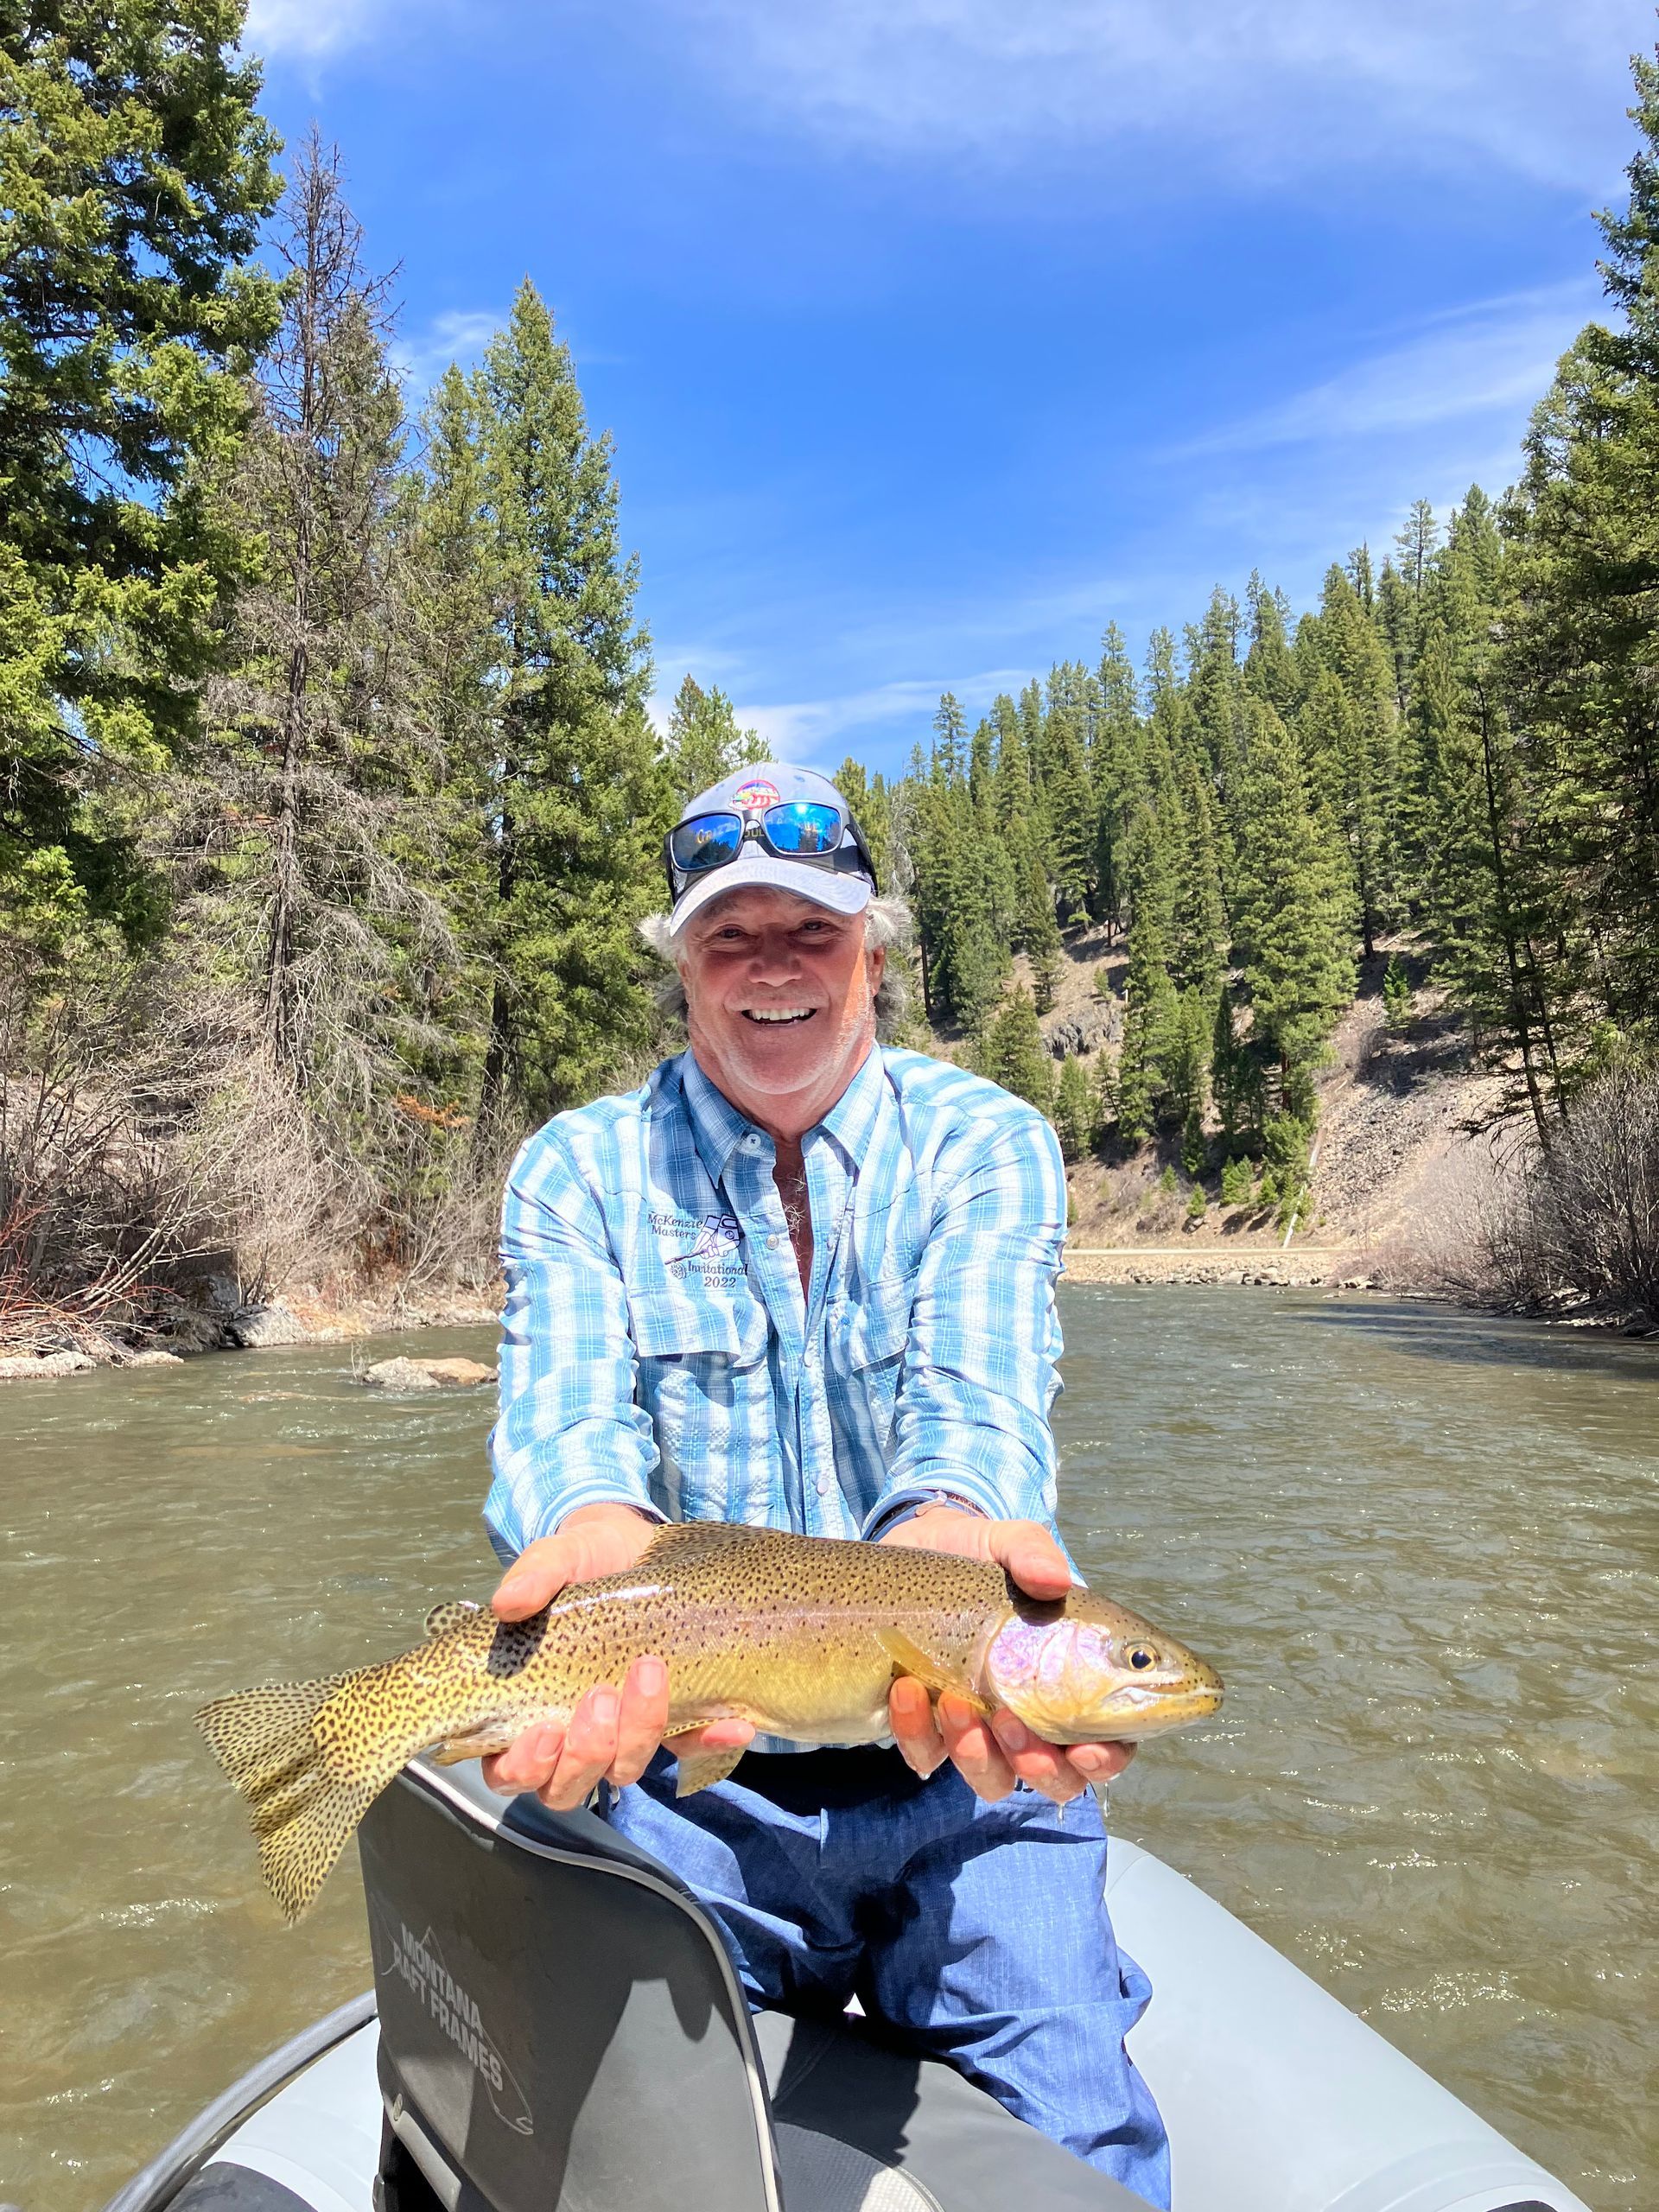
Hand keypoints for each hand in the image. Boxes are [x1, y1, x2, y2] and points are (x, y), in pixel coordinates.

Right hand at [482, 1503, 753, 1809]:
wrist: (639, 1545)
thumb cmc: (584, 1558)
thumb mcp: (560, 1555)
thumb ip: (534, 1574)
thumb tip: (507, 1602)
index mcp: (525, 1707)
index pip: (509, 1769)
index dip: (524, 1767)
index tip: (546, 1732)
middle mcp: (570, 1733)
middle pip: (567, 1784)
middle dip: (586, 1753)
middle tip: (602, 1697)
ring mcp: (623, 1731)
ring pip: (624, 1769)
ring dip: (638, 1735)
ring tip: (650, 1672)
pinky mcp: (673, 1721)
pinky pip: (690, 1749)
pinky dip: (708, 1741)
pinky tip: (732, 1725)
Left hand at [879, 1505, 1137, 1805]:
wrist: (911, 1547)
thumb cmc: (977, 1552)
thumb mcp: (1005, 1542)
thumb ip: (1031, 1552)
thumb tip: (1055, 1578)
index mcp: (1073, 1677)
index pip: (1110, 1739)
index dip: (1108, 1758)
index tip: (1087, 1750)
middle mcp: (1033, 1713)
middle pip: (1058, 1778)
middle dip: (1039, 1766)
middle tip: (1010, 1721)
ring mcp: (980, 1725)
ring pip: (994, 1778)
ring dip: (977, 1754)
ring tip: (954, 1701)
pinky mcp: (929, 1726)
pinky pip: (928, 1755)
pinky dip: (918, 1732)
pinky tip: (907, 1690)